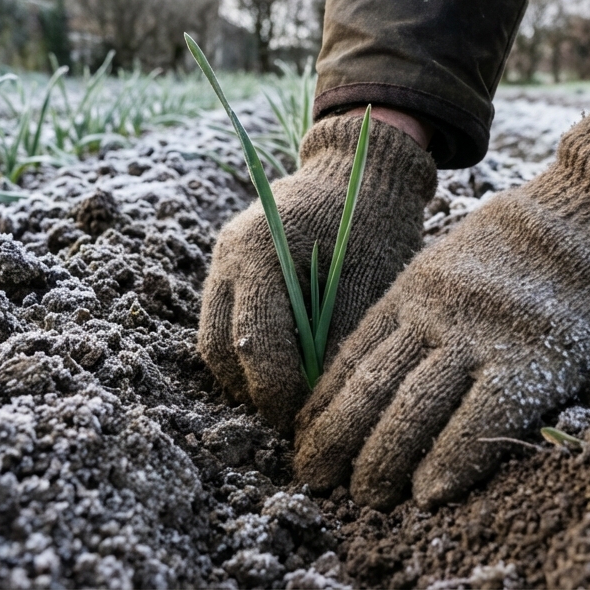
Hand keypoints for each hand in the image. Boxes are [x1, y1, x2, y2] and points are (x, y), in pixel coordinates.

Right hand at [200, 112, 436, 431]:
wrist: (360, 167)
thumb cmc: (375, 219)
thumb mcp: (370, 279)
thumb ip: (340, 340)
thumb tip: (321, 402)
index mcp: (260, 253)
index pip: (255, 345)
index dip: (278, 393)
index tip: (304, 422)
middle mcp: (228, 257)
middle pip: (219, 351)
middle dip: (254, 392)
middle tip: (294, 418)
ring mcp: (222, 260)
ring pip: (213, 342)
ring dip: (245, 376)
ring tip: (290, 395)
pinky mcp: (229, 267)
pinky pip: (224, 323)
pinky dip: (247, 351)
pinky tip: (287, 363)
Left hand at [293, 113, 589, 507]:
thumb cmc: (545, 237)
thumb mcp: (465, 254)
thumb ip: (432, 300)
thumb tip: (404, 349)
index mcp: (418, 284)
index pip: (355, 353)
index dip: (325, 401)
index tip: (303, 437)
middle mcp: (438, 310)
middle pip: (371, 384)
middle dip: (336, 437)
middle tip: (314, 478)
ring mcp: (484, 333)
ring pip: (413, 405)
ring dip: (382, 457)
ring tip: (364, 499)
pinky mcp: (536, 356)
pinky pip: (483, 416)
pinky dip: (452, 458)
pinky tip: (428, 493)